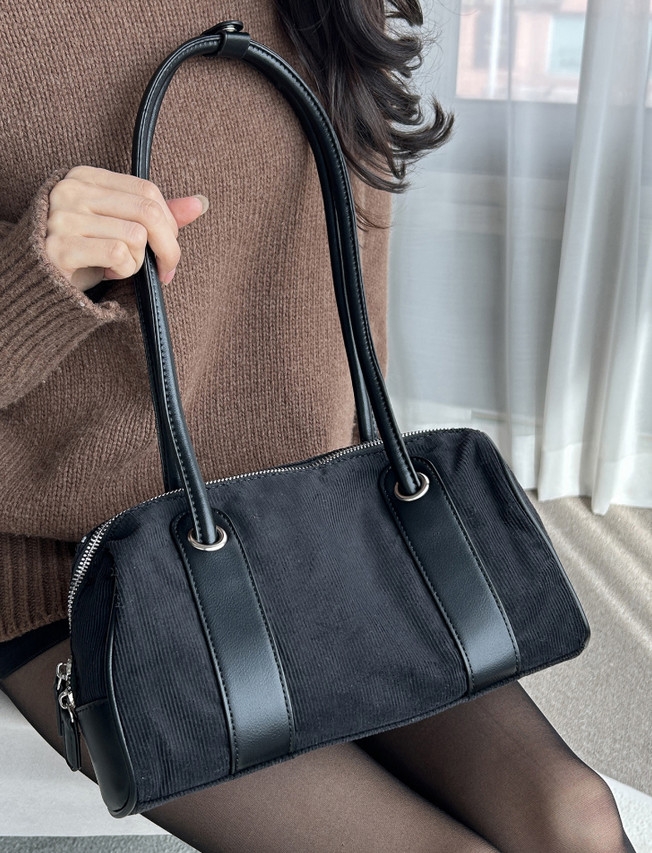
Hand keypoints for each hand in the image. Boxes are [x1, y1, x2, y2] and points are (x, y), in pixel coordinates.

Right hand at [44, 166, 208, 291]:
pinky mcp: (61, 247)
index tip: (167, 248)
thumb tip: (200, 203)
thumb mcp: (119, 227)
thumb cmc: (83, 252)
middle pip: (148, 211)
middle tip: (165, 269)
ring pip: (136, 236)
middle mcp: (72, 191)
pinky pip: (119, 255)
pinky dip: (125, 271)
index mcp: (86, 178)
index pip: (147, 191)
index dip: (169, 223)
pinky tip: (108, 271)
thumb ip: (156, 214)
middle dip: (168, 247)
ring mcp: (63, 218)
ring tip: (120, 266)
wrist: (38, 282)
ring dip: (139, 262)